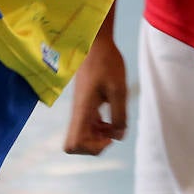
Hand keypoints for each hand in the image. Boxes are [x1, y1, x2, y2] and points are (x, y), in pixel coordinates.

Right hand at [63, 33, 127, 155]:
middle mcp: (78, 113)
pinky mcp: (85, 106)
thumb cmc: (107, 63)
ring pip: (83, 137)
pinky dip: (100, 129)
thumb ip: (119, 115)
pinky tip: (111, 118)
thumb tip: (118, 137)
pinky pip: (88, 127)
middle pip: (76, 145)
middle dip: (95, 146)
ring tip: (114, 124)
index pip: (74, 144)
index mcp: (83, 110)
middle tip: (111, 131)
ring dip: (99, 138)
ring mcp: (81, 110)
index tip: (108, 135)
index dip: (91, 148)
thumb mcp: (119, 90)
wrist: (97, 45)